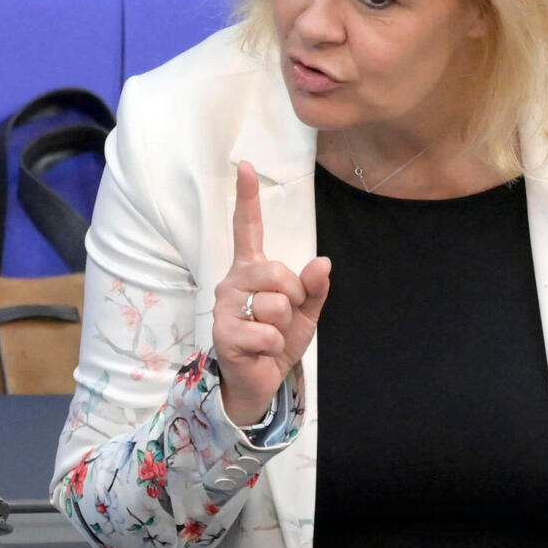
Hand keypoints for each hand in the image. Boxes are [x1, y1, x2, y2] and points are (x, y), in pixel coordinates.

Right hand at [213, 160, 331, 425]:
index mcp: (251, 270)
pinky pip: (267, 332)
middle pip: (277, 272)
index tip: (246, 165)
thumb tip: (323, 263)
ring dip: (283, 327)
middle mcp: (233, 282)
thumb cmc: (277, 342)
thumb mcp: (305, 313)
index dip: (247, 197)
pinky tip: (261, 352)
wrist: (260, 382)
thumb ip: (314, 289)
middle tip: (283, 318)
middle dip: (293, 298)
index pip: (248, 228)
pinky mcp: (223, 333)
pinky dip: (274, 347)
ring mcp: (225, 306)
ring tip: (269, 337)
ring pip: (275, 305)